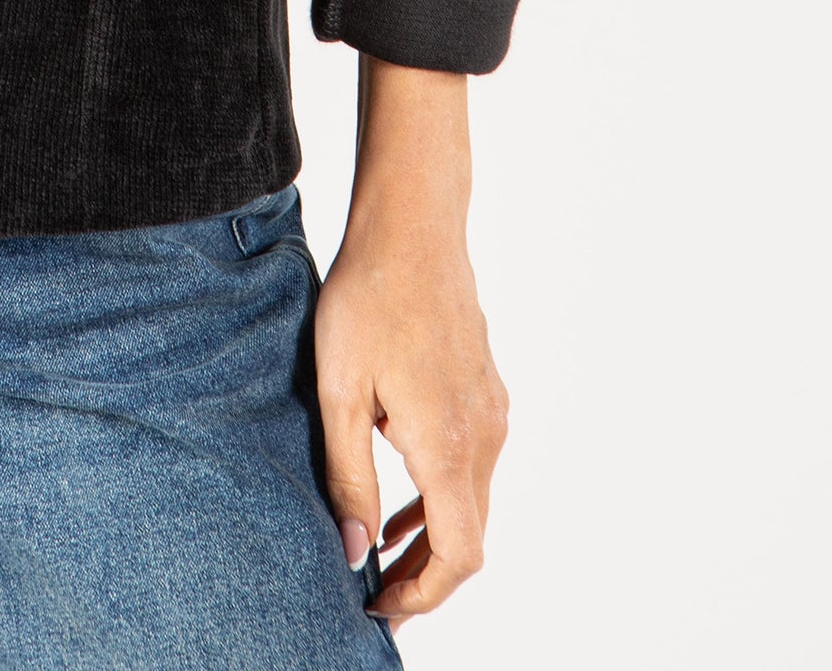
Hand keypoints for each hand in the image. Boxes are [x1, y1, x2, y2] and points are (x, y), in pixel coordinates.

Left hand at [314, 60, 507, 629]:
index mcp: (449, 443)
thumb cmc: (369, 297)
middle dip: (423, 575)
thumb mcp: (340, 390)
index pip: (459, 553)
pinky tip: (397, 495)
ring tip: (377, 555)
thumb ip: (348, 476)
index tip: (379, 608)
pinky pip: (469, 464)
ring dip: (430, 535)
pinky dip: (438, 495)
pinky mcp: (484, 388)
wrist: (412, 224)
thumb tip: (352, 553)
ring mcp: (491, 410)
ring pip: (470, 501)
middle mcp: (484, 434)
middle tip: (372, 595)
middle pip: (469, 535)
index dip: (423, 594)